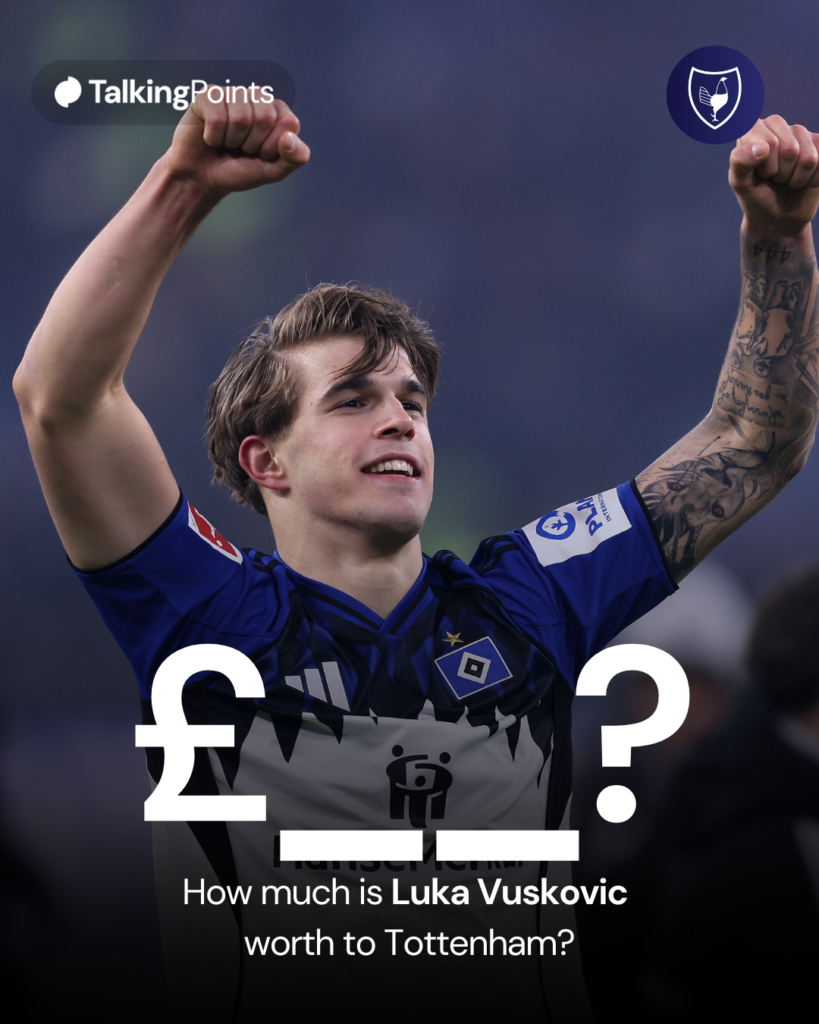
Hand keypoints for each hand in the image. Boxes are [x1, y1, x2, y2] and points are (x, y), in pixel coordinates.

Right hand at [163, 88, 309, 196]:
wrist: (203, 178)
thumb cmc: (239, 171)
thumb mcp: (273, 171)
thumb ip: (294, 159)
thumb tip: (290, 138)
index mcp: (277, 112)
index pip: (289, 122)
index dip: (273, 146)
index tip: (261, 154)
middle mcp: (257, 97)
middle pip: (265, 116)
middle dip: (253, 143)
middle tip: (242, 149)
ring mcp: (233, 93)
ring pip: (241, 117)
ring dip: (232, 141)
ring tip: (226, 143)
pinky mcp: (208, 95)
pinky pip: (217, 117)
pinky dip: (213, 137)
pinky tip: (210, 138)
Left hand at [729, 115, 818, 238]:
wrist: (777, 215)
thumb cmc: (755, 196)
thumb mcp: (740, 183)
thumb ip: (740, 162)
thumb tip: (762, 146)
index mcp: (753, 130)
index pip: (769, 142)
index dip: (766, 166)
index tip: (759, 174)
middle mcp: (776, 125)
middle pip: (790, 150)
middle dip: (782, 173)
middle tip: (774, 178)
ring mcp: (799, 132)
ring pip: (809, 158)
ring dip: (797, 178)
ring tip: (786, 179)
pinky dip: (813, 180)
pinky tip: (803, 179)